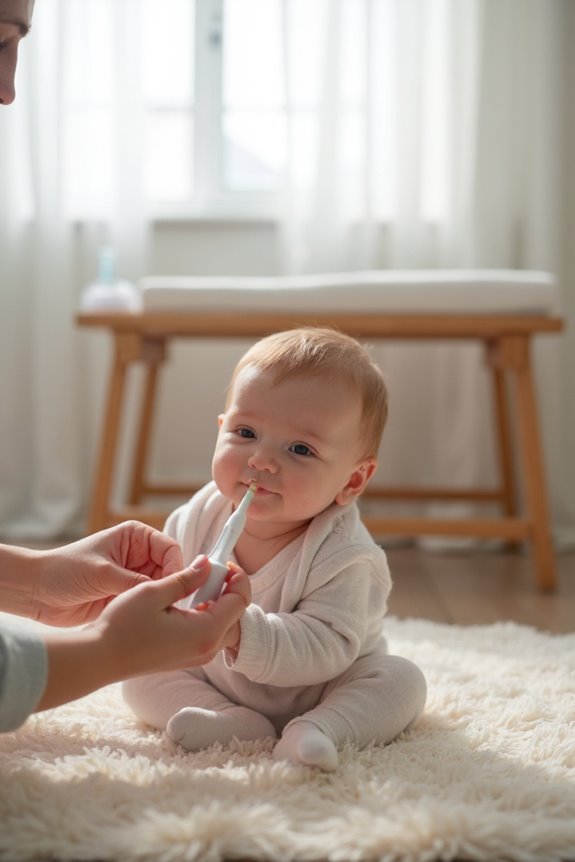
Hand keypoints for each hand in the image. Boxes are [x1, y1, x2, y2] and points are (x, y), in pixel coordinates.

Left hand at [31, 521, 183, 625]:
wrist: (36, 592)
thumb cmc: (64, 571)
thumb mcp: (103, 573)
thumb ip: (136, 582)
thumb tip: (166, 590)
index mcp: (136, 537)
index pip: (170, 550)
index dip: (177, 568)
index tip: (176, 588)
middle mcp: (138, 555)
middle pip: (170, 571)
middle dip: (172, 588)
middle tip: (172, 607)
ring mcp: (133, 577)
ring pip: (161, 589)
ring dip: (162, 602)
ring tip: (160, 615)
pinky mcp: (126, 597)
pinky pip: (147, 604)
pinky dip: (150, 612)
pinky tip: (149, 621)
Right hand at [37, 555, 251, 709]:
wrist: (99, 658)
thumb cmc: (122, 626)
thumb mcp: (154, 592)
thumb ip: (186, 578)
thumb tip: (207, 564)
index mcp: (205, 633)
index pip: (239, 601)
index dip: (237, 577)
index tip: (223, 561)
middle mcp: (206, 649)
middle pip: (236, 615)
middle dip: (230, 589)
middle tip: (210, 570)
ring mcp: (197, 656)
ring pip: (224, 625)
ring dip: (217, 601)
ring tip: (197, 582)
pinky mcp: (186, 657)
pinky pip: (209, 633)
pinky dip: (206, 613)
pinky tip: (187, 600)